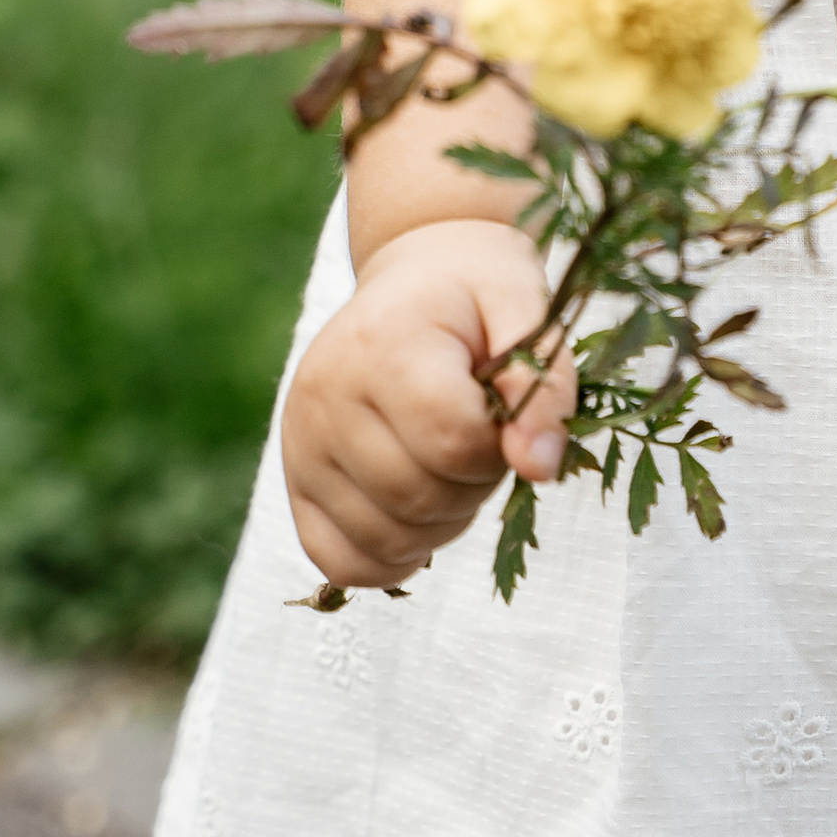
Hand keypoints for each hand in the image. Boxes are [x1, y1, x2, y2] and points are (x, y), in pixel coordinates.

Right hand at [280, 220, 576, 593]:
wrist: (418, 277)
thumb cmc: (477, 295)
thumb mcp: (525, 311)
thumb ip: (542, 386)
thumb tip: (539, 467)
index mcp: (383, 344)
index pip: (451, 441)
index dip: (498, 446)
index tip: (504, 414)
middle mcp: (325, 395)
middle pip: (417, 497)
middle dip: (473, 485)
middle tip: (482, 439)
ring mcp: (299, 441)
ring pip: (384, 537)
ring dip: (441, 523)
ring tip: (452, 466)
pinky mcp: (294, 479)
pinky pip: (337, 560)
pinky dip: (390, 557)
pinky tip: (419, 517)